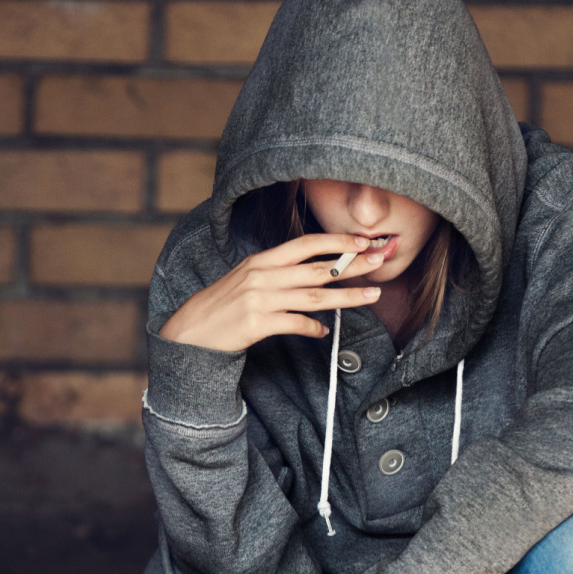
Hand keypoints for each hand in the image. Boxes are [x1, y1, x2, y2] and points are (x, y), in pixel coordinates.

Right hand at [159, 233, 385, 353]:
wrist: (191, 332)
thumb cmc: (222, 306)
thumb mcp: (246, 278)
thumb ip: (277, 272)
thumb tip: (311, 273)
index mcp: (262, 260)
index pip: (306, 244)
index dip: (337, 242)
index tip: (363, 241)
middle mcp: (262, 275)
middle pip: (317, 268)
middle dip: (353, 264)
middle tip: (381, 260)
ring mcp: (260, 299)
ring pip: (314, 296)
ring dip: (347, 296)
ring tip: (371, 295)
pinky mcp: (257, 324)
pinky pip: (296, 324)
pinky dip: (314, 328)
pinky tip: (325, 332)